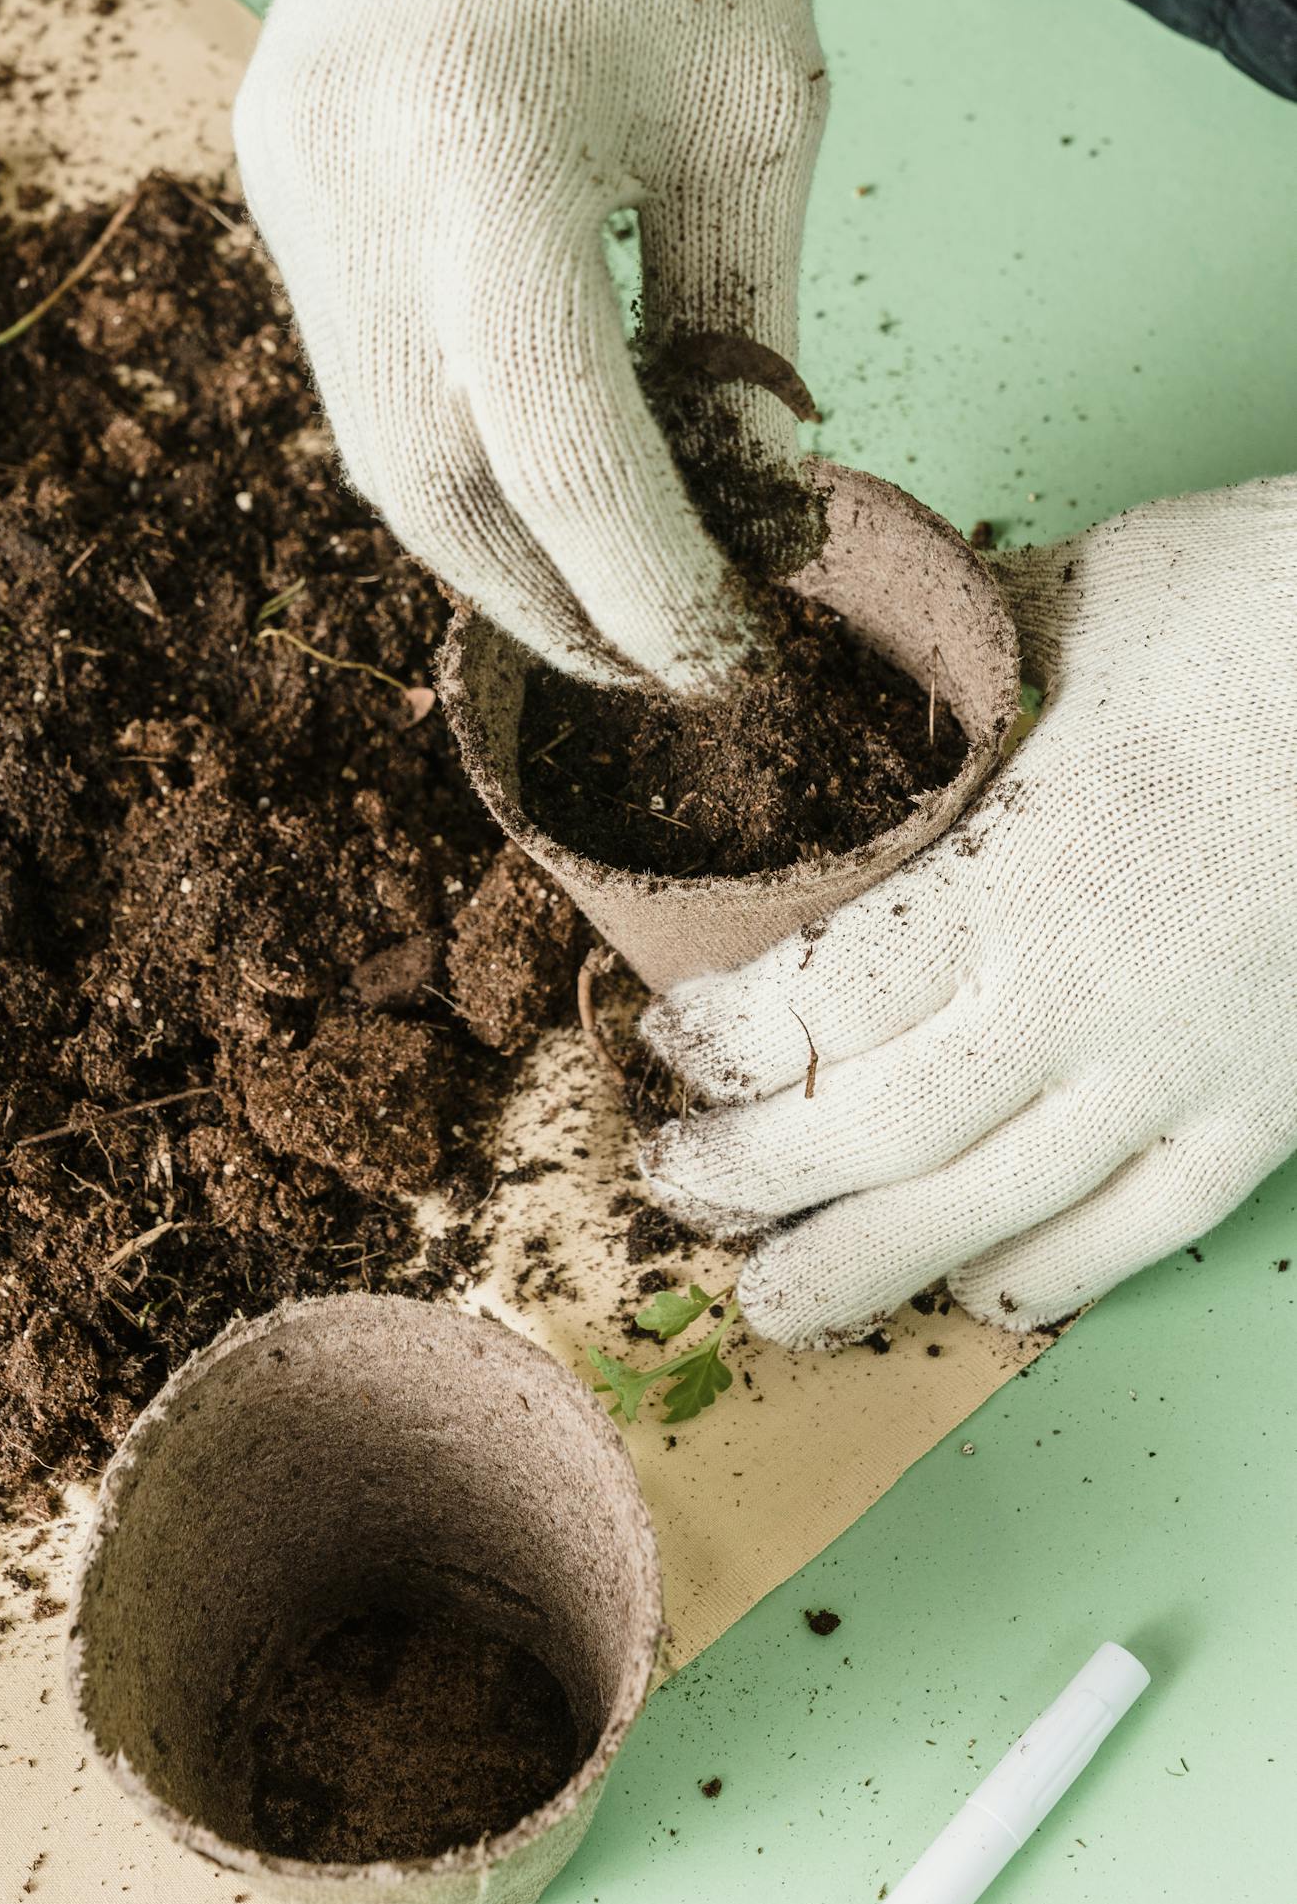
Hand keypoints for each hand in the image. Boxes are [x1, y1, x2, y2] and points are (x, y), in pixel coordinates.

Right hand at [234, 0, 825, 687]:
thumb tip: (751, 514)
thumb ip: (744, 332)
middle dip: (550, 605)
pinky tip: (526, 468)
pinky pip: (352, 353)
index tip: (726, 656)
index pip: (563, 448)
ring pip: (370, 438)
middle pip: (432, 485)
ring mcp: (287, 171)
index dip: (649, 582)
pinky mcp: (270, 157)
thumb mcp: (756, 116)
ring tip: (602, 590)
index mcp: (485, 147)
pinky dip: (442, 439)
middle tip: (658, 661)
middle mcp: (349, 176)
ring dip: (487, 540)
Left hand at [640, 480, 1296, 1342]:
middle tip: (675, 1186)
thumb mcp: (1081, 599)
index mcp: (1018, 873)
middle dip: (758, 1175)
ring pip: (997, 1209)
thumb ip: (951, 661)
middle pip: (883, 1131)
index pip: (823, 1002)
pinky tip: (983, 1295)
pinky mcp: (1268, 1104)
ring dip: (870, 1263)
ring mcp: (1184, 1071)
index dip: (727, 1044)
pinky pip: (1145, 1228)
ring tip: (778, 1303)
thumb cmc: (1264, 619)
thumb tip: (845, 643)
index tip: (667, 1045)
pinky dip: (1054, 1273)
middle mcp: (1087, 1000)